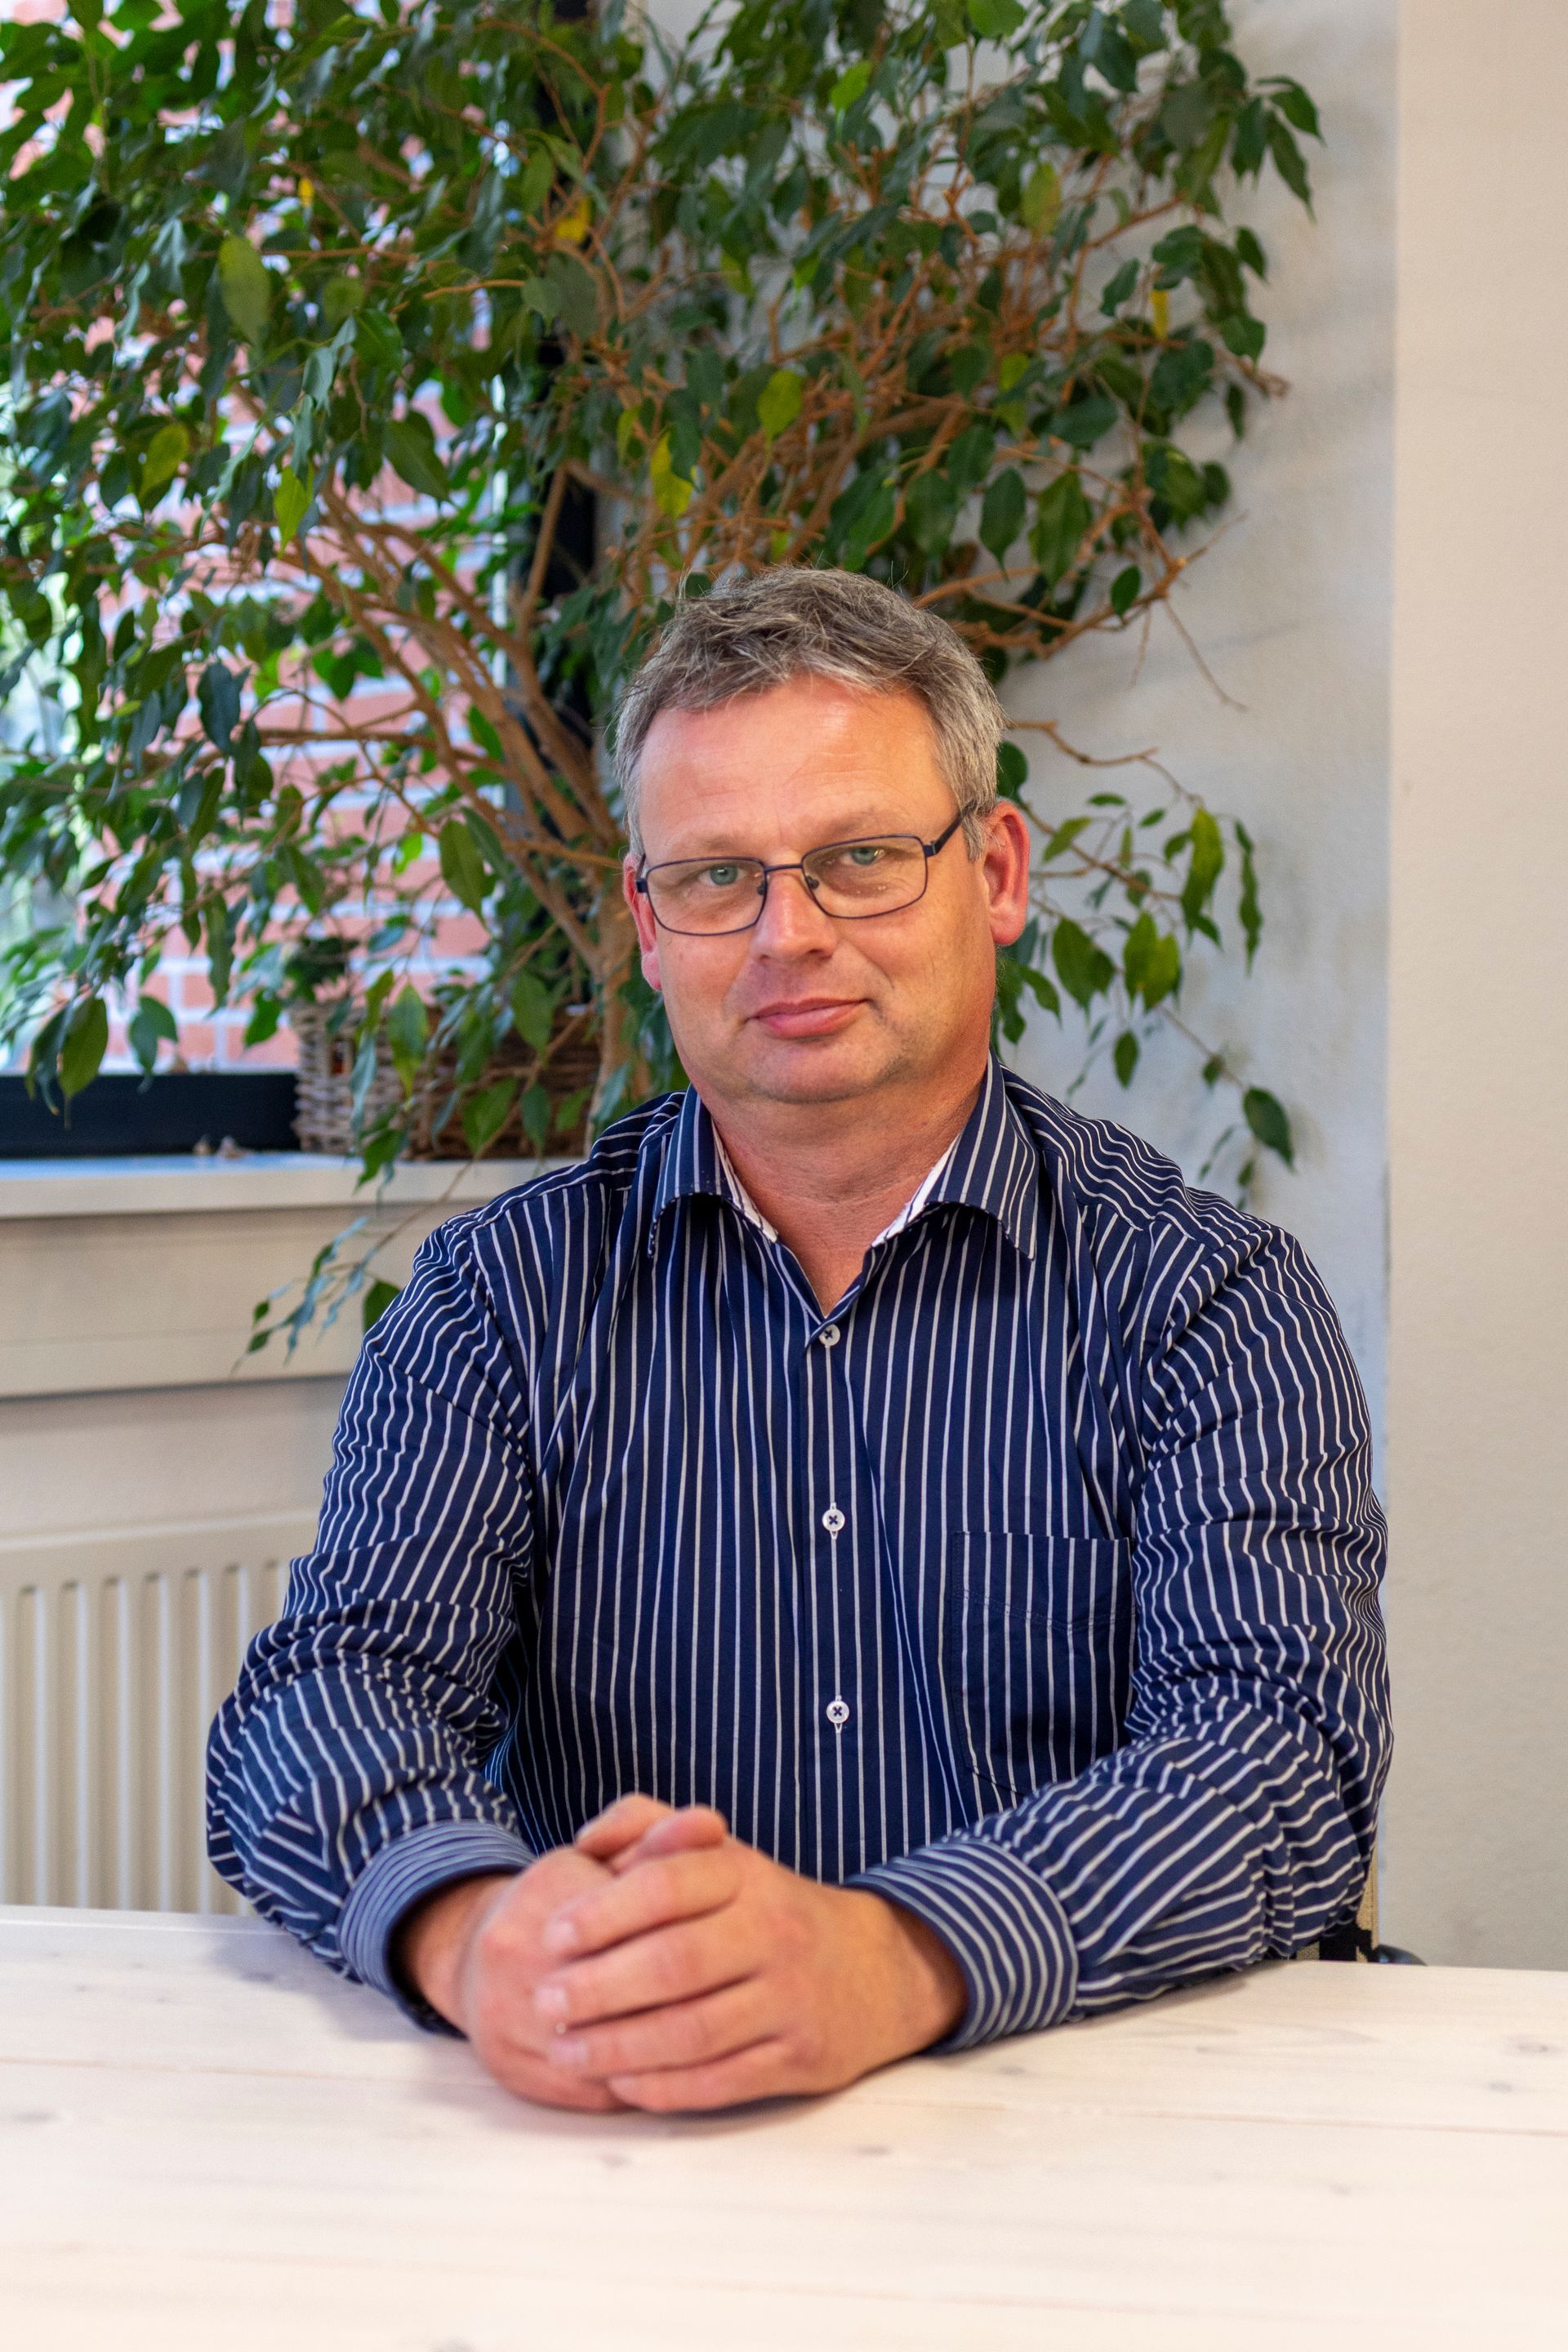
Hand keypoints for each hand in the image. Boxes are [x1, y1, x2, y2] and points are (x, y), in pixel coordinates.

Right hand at [394, 1798, 726, 2111]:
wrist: (473, 1952)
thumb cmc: (560, 1901)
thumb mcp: (608, 1858)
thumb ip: (662, 1842)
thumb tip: (710, 1825)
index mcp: (547, 1890)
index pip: (640, 1918)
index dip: (693, 1936)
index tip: (734, 1949)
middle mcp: (513, 1951)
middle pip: (621, 1989)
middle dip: (684, 1997)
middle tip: (733, 2001)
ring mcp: (505, 2015)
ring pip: (608, 2049)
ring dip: (666, 2050)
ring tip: (715, 2042)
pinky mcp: (510, 2070)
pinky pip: (591, 2088)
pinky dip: (638, 2084)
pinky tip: (674, 2072)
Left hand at [530, 1809, 967, 2112]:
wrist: (875, 1970)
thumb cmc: (768, 1909)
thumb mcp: (720, 1854)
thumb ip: (647, 1827)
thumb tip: (585, 1841)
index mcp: (744, 1875)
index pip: (668, 1886)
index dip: (604, 1911)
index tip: (552, 1936)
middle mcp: (771, 1932)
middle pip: (674, 1963)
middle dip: (600, 1987)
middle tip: (545, 2001)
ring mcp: (789, 1998)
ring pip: (694, 2030)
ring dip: (620, 2045)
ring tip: (565, 2051)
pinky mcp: (800, 2058)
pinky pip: (723, 2080)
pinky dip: (665, 2087)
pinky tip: (620, 2084)